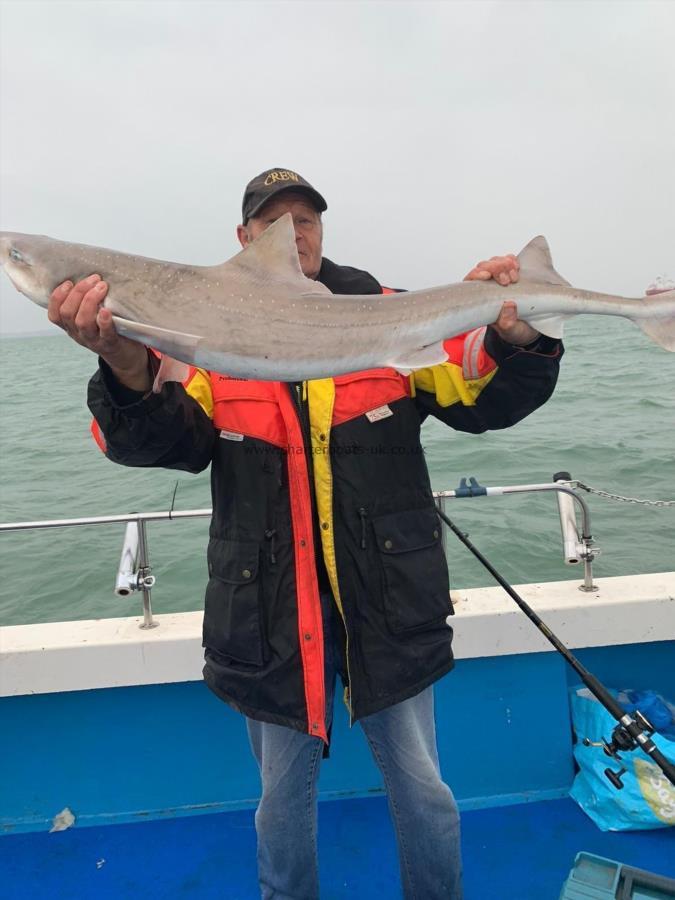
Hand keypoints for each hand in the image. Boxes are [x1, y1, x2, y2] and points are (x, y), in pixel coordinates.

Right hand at [48, 275, 150, 390]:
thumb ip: (84, 303)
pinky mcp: (110, 344)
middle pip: (68, 313)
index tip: (69, 282)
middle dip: (78, 292)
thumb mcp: (90, 318)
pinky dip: (104, 321)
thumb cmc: (107, 330)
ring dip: (90, 301)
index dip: (57, 297)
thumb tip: (87, 275)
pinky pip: (104, 333)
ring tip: (102, 287)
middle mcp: (78, 334)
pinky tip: (107, 310)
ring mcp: (93, 341)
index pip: (54, 314)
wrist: (125, 356)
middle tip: (94, 278)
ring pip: (82, 322)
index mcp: (70, 327)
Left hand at [464, 253, 539, 345]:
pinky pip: (508, 260)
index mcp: (480, 300)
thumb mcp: (511, 331)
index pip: (470, 281)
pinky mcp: (511, 274)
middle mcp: (486, 287)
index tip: (487, 276)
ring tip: (514, 278)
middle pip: (483, 267)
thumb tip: (508, 305)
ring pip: (494, 261)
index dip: (475, 275)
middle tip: (507, 281)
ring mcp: (498, 278)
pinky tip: (517, 267)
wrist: (526, 328)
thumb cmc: (513, 330)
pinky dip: (512, 260)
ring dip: (504, 264)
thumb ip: (508, 322)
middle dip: (495, 269)